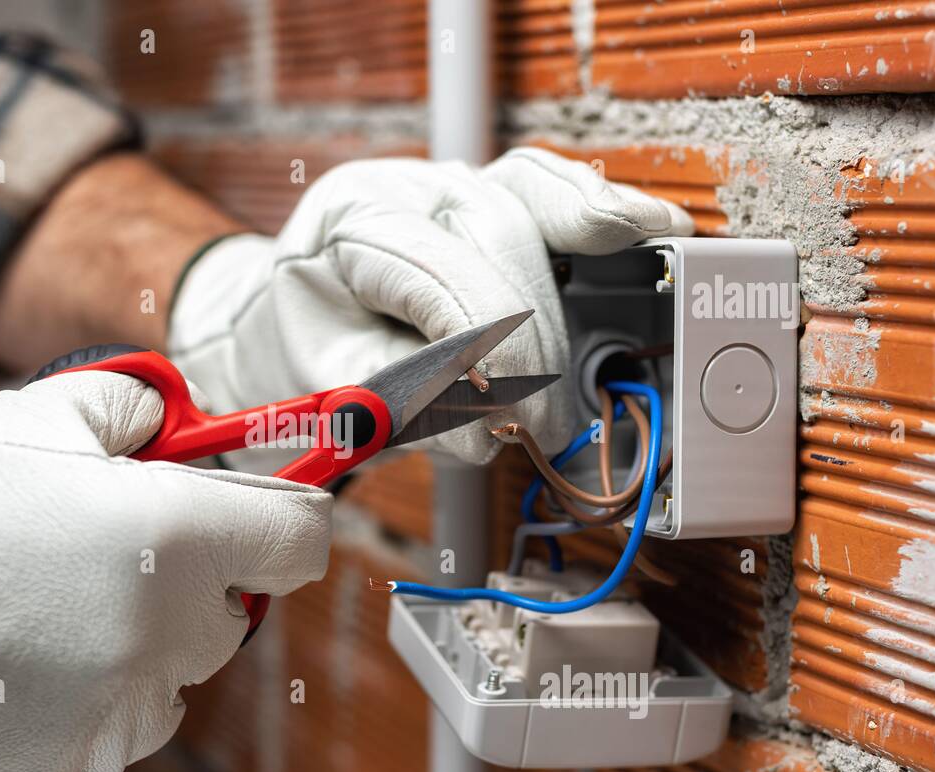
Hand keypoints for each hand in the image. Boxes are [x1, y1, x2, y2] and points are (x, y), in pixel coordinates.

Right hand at [0, 373, 329, 771]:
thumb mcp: (45, 412)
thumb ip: (138, 416)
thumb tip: (170, 426)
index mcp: (176, 541)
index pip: (298, 540)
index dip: (282, 521)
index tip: (264, 515)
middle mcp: (159, 642)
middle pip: (225, 622)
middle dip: (186, 587)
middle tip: (108, 556)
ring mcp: (105, 723)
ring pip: (159, 692)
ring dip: (126, 657)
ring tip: (34, 617)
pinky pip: (86, 741)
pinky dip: (59, 710)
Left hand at [168, 146, 693, 465]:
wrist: (284, 319)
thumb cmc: (302, 352)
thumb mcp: (325, 391)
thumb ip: (400, 406)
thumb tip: (488, 428)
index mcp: (346, 222)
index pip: (433, 270)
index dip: (483, 344)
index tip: (511, 414)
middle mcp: (400, 185)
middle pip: (496, 234)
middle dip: (531, 336)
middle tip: (546, 424)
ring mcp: (447, 180)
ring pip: (532, 205)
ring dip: (570, 293)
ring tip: (586, 370)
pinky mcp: (485, 194)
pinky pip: (548, 189)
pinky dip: (596, 212)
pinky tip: (650, 230)